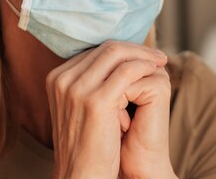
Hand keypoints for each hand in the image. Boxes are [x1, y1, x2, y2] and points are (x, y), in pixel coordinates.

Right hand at [46, 40, 168, 178]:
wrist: (81, 177)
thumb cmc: (87, 145)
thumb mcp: (80, 108)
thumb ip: (89, 83)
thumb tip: (116, 62)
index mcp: (56, 79)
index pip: (94, 51)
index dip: (122, 50)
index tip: (142, 54)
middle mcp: (62, 80)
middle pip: (105, 48)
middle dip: (135, 48)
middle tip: (156, 55)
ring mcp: (77, 89)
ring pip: (116, 53)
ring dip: (143, 55)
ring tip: (160, 61)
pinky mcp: (96, 101)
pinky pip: (127, 71)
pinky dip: (144, 67)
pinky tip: (156, 71)